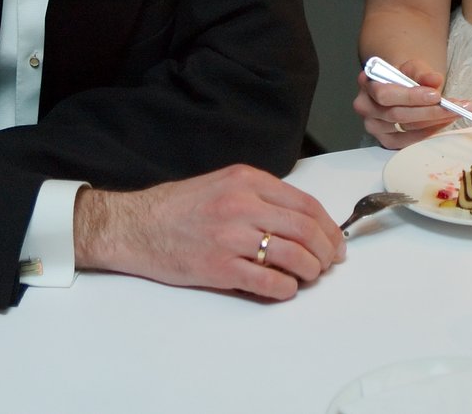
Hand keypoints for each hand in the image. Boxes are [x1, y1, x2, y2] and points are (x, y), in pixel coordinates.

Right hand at [73, 164, 345, 300]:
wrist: (136, 226)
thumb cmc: (179, 206)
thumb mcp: (224, 183)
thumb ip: (261, 196)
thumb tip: (303, 221)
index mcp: (247, 181)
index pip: (306, 204)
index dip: (329, 227)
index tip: (336, 242)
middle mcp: (242, 205)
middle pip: (305, 230)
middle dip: (326, 251)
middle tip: (328, 264)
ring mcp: (230, 237)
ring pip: (292, 256)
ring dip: (310, 271)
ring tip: (308, 277)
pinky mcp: (218, 267)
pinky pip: (267, 282)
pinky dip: (285, 289)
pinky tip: (285, 289)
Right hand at [352, 57, 458, 147]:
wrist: (398, 86)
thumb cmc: (403, 76)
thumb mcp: (413, 67)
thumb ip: (423, 72)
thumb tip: (434, 79)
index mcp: (366, 83)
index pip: (385, 94)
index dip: (411, 97)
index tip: (436, 95)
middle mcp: (365, 106)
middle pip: (397, 114)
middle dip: (429, 111)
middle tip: (455, 107)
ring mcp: (373, 126)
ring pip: (405, 128)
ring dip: (434, 121)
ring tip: (456, 112)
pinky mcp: (384, 140)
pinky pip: (407, 141)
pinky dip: (428, 133)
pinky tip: (443, 123)